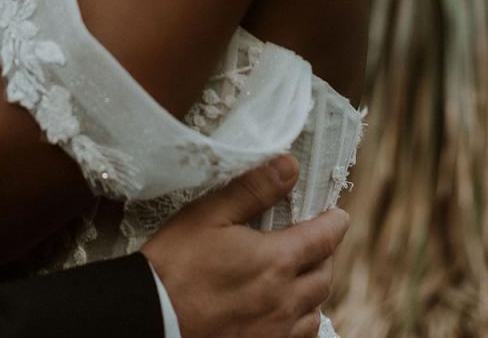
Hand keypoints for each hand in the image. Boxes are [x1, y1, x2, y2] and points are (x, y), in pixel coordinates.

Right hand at [141, 156, 349, 337]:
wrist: (151, 318)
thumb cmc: (174, 265)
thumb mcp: (208, 215)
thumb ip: (253, 189)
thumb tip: (289, 166)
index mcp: (277, 261)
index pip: (325, 238)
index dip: (335, 222)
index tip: (336, 214)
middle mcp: (285, 300)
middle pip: (325, 274)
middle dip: (325, 254)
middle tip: (314, 241)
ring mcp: (275, 331)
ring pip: (315, 309)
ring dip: (314, 289)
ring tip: (300, 275)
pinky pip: (299, 336)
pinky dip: (300, 320)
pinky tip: (284, 311)